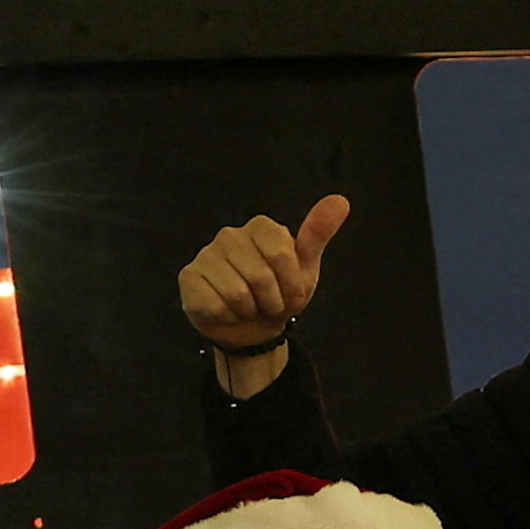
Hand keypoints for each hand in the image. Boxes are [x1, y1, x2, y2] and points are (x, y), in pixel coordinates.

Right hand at [179, 196, 350, 397]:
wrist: (255, 327)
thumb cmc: (281, 293)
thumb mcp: (306, 267)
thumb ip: (318, 233)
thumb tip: (340, 200)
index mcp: (261, 227)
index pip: (282, 255)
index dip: (291, 284)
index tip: (290, 291)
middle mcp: (230, 235)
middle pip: (260, 277)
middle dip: (272, 301)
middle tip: (268, 302)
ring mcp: (206, 255)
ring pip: (237, 294)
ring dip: (250, 311)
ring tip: (249, 306)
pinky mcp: (189, 277)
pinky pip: (215, 304)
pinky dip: (228, 316)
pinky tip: (227, 310)